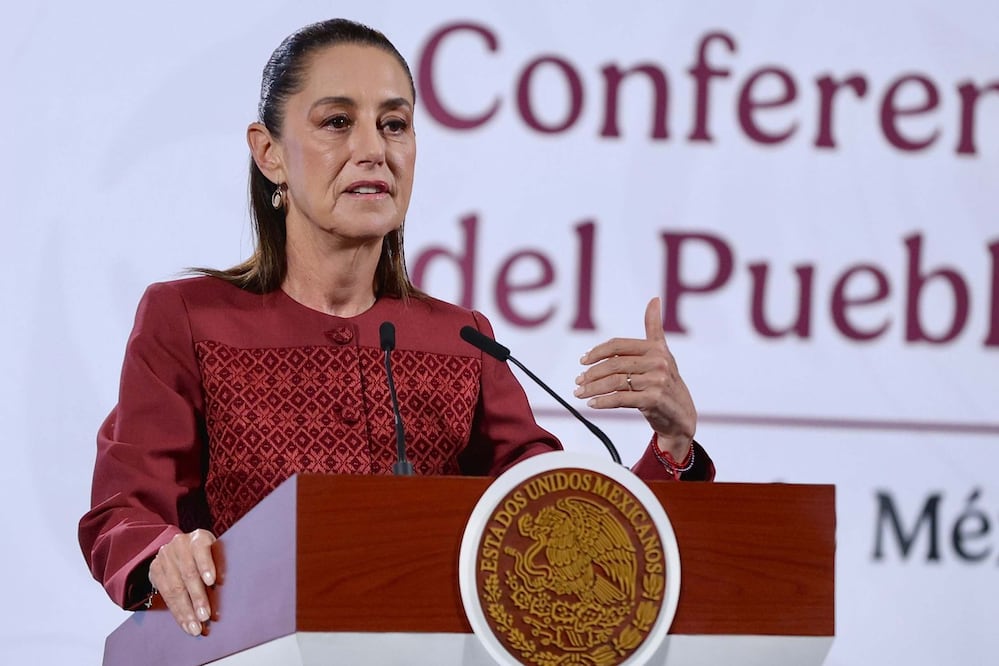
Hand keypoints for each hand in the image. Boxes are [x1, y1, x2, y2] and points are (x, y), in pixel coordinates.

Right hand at [148, 529, 217, 636]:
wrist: (180, 548)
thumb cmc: (207, 555)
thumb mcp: (216, 552)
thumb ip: (220, 564)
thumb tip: (228, 589)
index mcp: (199, 537)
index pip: (201, 549)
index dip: (206, 565)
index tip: (212, 581)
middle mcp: (179, 544)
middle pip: (188, 573)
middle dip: (197, 597)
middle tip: (205, 616)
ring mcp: (165, 556)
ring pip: (175, 588)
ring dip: (186, 611)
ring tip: (195, 627)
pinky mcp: (155, 570)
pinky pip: (165, 595)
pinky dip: (177, 612)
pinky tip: (185, 624)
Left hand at [574, 297, 695, 458]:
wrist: (682, 416)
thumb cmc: (667, 382)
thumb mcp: (662, 353)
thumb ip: (654, 328)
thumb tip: (654, 299)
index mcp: (656, 348)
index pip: (618, 345)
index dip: (597, 352)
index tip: (583, 360)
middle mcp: (658, 362)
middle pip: (614, 364)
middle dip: (591, 373)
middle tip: (578, 381)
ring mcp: (657, 381)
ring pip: (615, 382)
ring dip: (593, 388)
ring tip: (580, 393)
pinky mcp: (654, 400)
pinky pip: (621, 399)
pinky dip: (604, 401)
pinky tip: (593, 404)